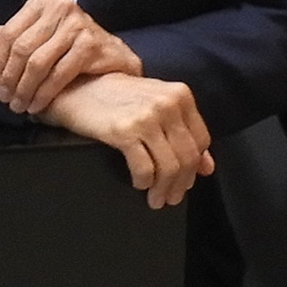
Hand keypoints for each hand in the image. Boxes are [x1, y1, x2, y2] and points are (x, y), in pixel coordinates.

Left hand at [0, 0, 143, 114]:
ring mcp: (78, 25)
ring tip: (18, 105)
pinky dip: (44, 93)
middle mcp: (61, 8)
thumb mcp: (38, 35)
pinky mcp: (91, 45)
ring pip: (38, 63)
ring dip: (24, 89)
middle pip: (22, 48)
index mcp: (43, 2)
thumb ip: (10, 37)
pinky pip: (58, 74)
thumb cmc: (71, 45)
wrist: (113, 56)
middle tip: (4, 98)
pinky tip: (36, 105)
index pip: (9, 33)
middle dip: (9, 78)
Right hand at [38, 72, 214, 208]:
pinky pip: (144, 167)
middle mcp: (167, 104)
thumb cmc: (117, 98)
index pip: (201, 141)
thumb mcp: (156, 106)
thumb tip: (207, 167)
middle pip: (187, 156)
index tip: (185, 181)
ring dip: (163, 189)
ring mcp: (146, 117)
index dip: (195, 167)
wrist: (78, 86)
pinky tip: (139, 184)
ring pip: (169, 166)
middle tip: (171, 198)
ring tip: (156, 199)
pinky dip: (144, 181)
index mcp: (180, 95)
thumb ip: (183, 132)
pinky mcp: (124, 130)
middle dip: (180, 184)